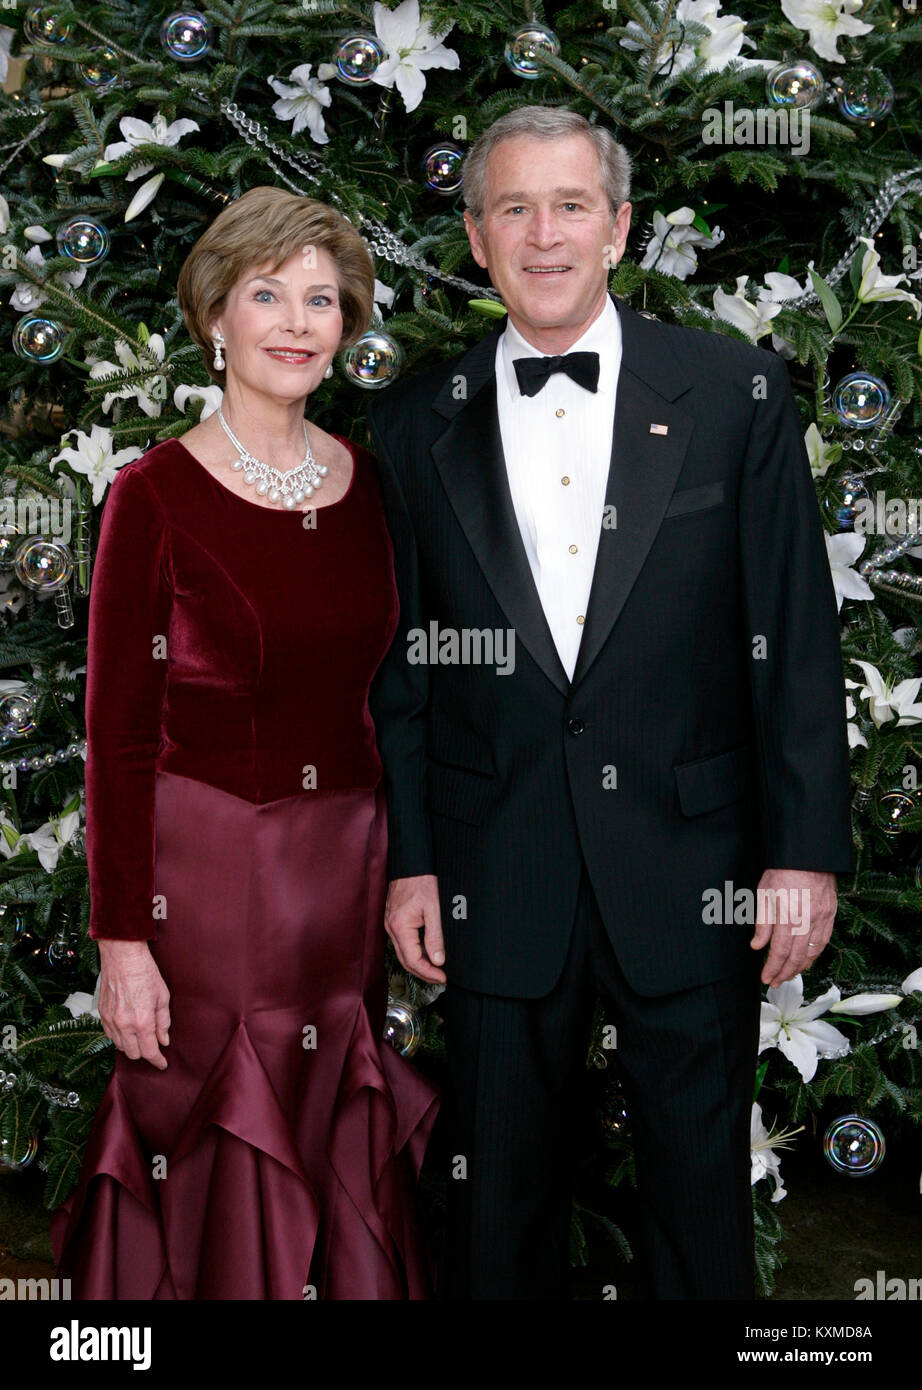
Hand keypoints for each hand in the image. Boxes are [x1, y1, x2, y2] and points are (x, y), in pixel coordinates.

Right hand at [97, 939, 170, 1068]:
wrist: (122, 956)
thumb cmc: (145, 972)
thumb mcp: (162, 996)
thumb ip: (163, 1021)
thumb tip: (164, 1039)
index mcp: (142, 1021)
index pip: (149, 1052)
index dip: (158, 1061)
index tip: (162, 1064)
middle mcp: (124, 1024)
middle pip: (133, 1054)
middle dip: (145, 1053)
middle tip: (153, 1046)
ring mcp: (110, 1020)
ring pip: (120, 1046)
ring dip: (131, 1046)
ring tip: (141, 1036)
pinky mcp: (102, 1014)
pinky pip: (110, 1035)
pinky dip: (119, 1037)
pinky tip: (127, 1029)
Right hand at [384, 874, 445, 983]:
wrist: (411, 863)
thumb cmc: (423, 881)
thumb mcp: (434, 909)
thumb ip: (435, 936)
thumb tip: (437, 961)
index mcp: (400, 926)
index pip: (412, 960)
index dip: (428, 973)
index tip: (443, 977)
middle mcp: (391, 928)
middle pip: (405, 960)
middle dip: (424, 972)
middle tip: (441, 978)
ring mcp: (391, 924)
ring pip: (404, 953)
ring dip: (420, 963)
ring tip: (437, 968)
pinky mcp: (394, 920)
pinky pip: (403, 942)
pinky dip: (415, 951)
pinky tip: (428, 952)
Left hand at [750, 868, 836, 987]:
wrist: (808, 855)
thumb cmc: (782, 871)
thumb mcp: (764, 894)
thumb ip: (762, 923)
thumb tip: (757, 946)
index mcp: (787, 916)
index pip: (780, 951)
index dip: (773, 968)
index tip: (766, 978)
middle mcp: (806, 921)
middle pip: (797, 956)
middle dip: (785, 973)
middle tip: (775, 982)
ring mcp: (821, 918)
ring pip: (812, 952)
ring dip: (800, 968)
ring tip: (789, 975)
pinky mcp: (831, 915)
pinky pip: (824, 941)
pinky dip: (815, 955)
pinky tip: (807, 961)